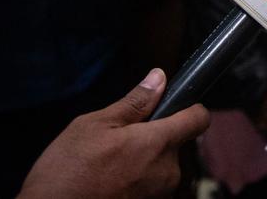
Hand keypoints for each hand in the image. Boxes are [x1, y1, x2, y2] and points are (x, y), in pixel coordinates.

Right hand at [19, 68, 209, 198]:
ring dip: (143, 162)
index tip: (175, 106)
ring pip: (161, 166)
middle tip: (120, 140)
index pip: (198, 118)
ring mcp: (159, 194)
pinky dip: (135, 182)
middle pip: (175, 144)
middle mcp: (167, 171)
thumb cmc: (67, 174)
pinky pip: (150, 187)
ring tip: (109, 165)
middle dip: (153, 138)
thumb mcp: (94, 126)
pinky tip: (109, 182)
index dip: (190, 108)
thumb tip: (158, 78)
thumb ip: (134, 103)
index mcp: (158, 143)